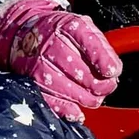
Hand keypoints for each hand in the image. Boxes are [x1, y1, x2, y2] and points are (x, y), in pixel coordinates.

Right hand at [0, 0, 121, 123]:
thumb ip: (101, 47)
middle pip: (81, 72)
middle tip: (106, 87)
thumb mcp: (83, 28)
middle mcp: (51, 43)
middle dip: (100, 85)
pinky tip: (77, 112)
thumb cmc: (60, 33)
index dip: (104, 61)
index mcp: (68, 26)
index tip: (112, 72)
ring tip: (94, 98)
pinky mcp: (31, 80)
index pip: (89, 43)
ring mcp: (39, 63)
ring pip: (68, 89)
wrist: (25, 33)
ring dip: (85, 98)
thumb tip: (113, 70)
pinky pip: (50, 99)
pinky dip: (66, 109)